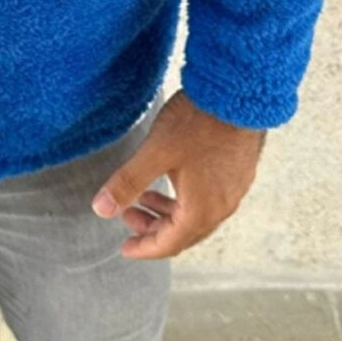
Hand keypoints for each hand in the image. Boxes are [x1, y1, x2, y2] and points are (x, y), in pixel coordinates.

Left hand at [91, 88, 265, 259]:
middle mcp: (222, 206)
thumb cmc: (199, 121)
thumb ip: (128, 183)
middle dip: (153, 229)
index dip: (144, 248)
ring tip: (145, 197)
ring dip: (169, 212)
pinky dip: (186, 199)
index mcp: (201, 209)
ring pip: (197, 215)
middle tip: (128, 216)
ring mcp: (233, 189)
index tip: (125, 248)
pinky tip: (173, 179)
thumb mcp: (156, 151)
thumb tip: (101, 210)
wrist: (240, 92)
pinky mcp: (239, 172)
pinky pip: (209, 199)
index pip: (169, 244)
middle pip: (184, 233)